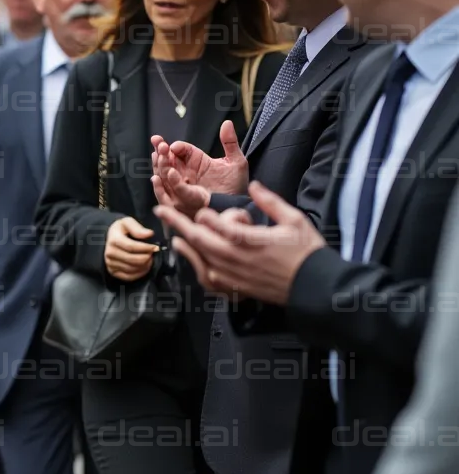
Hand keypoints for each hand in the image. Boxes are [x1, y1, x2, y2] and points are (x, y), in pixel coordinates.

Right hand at [104, 217, 157, 281]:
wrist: (110, 240)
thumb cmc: (121, 231)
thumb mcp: (127, 222)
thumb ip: (137, 228)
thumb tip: (149, 234)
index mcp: (113, 239)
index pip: (131, 247)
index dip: (145, 248)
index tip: (155, 247)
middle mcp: (110, 253)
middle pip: (133, 260)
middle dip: (147, 257)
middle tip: (152, 254)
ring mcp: (110, 264)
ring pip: (132, 269)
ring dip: (145, 265)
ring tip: (149, 259)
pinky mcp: (113, 272)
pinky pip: (129, 277)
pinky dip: (140, 273)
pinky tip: (144, 267)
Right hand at [152, 121, 248, 204]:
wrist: (238, 207)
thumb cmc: (236, 186)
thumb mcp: (236, 162)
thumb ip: (230, 142)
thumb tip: (227, 122)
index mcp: (195, 160)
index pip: (179, 150)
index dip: (172, 146)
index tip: (172, 145)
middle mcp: (186, 171)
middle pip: (167, 160)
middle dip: (161, 152)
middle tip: (160, 145)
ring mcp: (182, 185)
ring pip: (165, 174)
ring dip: (161, 165)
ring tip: (160, 156)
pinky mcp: (183, 199)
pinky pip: (170, 192)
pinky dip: (164, 185)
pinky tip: (161, 176)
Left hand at [154, 182, 324, 304]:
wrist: (314, 287)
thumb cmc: (306, 252)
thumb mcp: (294, 220)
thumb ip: (270, 202)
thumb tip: (254, 186)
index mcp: (252, 241)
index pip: (220, 227)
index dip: (206, 218)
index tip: (199, 210)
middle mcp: (237, 259)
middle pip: (200, 240)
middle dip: (178, 223)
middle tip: (160, 210)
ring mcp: (234, 275)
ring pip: (200, 257)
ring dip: (183, 241)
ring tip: (171, 229)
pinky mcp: (234, 287)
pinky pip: (206, 275)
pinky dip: (193, 261)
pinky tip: (186, 251)